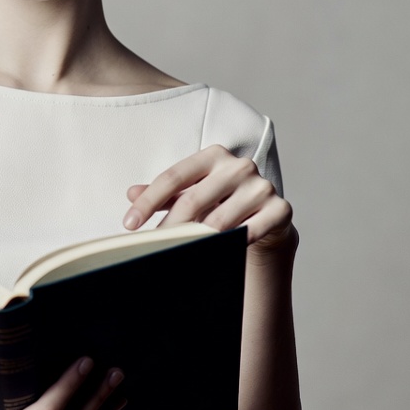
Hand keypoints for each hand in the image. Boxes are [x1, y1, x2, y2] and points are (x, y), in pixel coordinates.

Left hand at [122, 144, 294, 253]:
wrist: (267, 218)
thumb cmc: (222, 202)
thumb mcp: (192, 193)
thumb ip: (164, 193)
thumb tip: (131, 193)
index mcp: (214, 155)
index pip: (173, 177)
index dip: (147, 201)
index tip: (129, 223)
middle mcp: (239, 166)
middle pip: (193, 200)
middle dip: (167, 227)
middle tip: (150, 247)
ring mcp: (261, 187)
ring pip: (217, 221)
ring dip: (194, 241)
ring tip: (175, 253)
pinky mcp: (279, 210)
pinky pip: (247, 233)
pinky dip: (227, 246)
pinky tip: (212, 254)